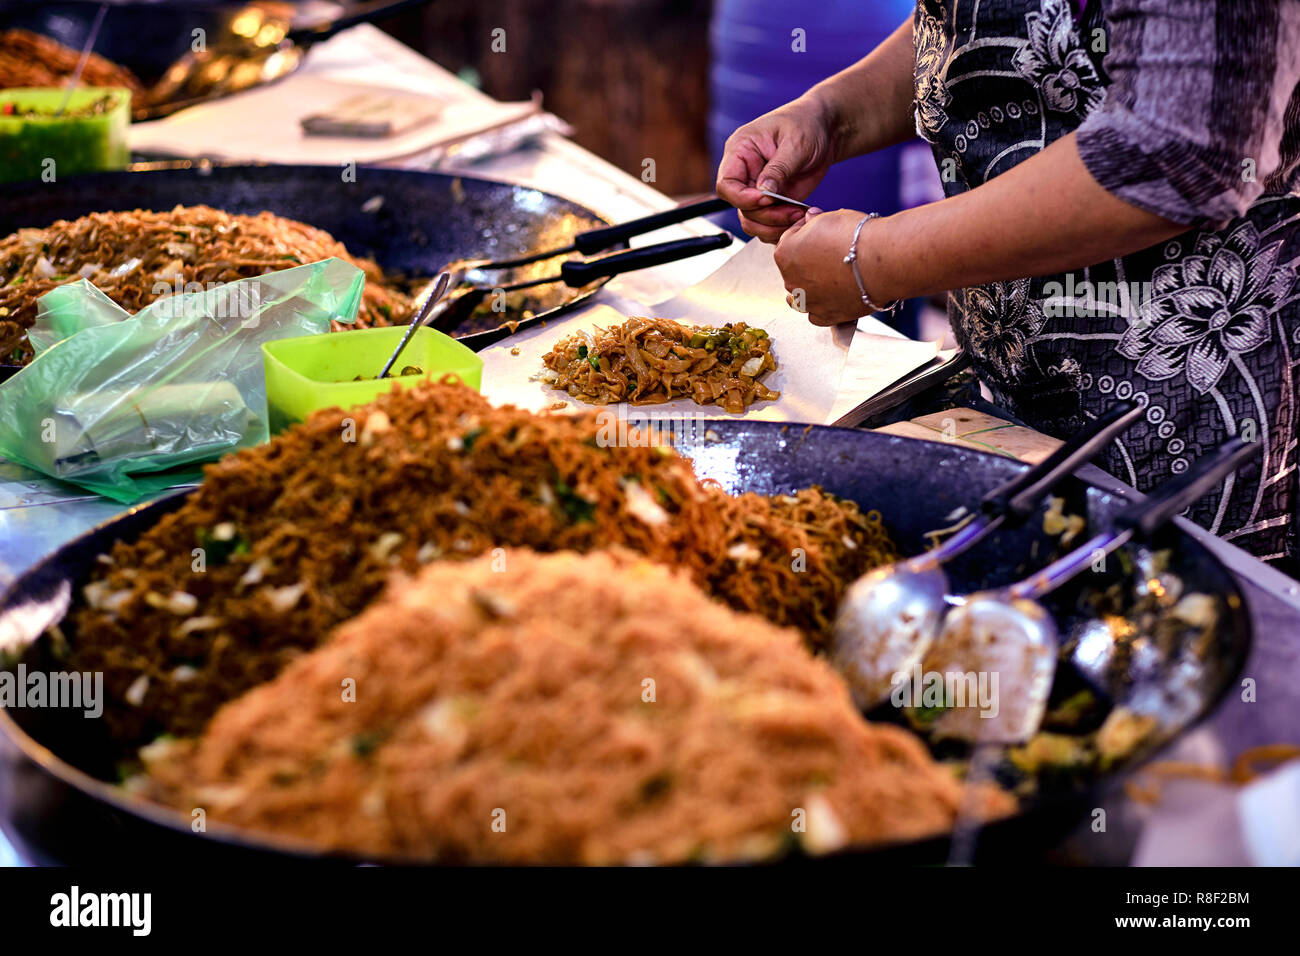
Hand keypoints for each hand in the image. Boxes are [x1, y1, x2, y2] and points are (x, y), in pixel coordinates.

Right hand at [716, 94, 836, 242]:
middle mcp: (744, 172)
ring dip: (774, 225)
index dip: (743, 198)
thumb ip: (779, 168)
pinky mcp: (772, 201)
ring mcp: (757, 189)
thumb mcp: (796, 142)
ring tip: (799, 216)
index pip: (726, 185)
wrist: (826, 129)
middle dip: (766, 215)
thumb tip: (764, 192)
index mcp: (740, 150)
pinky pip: (767, 223)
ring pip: (752, 220)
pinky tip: (799, 219)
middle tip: (793, 212)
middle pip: (740, 207)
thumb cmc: (807, 123)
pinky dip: (780, 228)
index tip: (768, 199)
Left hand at [774, 208, 878, 326]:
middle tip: (828, 253)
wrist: (882, 260)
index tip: (817, 230)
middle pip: (794, 269)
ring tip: (825, 279)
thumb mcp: (830, 217)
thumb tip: (809, 218)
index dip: (804, 232)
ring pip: (801, 295)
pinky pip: (816, 315)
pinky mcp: (826, 316)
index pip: (788, 240)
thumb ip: (813, 221)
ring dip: (809, 287)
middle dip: (807, 260)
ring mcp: (808, 301)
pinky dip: (822, 307)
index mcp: (785, 254)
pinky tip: (831, 297)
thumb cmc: (856, 236)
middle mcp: (791, 281)